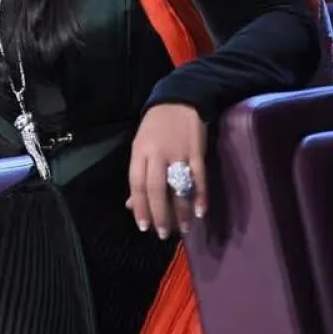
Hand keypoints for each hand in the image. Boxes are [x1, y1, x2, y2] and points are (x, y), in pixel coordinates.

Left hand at [127, 103, 207, 238]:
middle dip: (159, 214)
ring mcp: (178, 152)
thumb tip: (131, 204)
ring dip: (181, 210)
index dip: (140, 207)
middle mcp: (156, 154)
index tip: (143, 226)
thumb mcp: (140, 147)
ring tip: (183, 228)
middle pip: (156, 188)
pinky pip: (199, 177)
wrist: (179, 100)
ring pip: (177, 186)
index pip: (137, 184)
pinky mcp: (197, 151)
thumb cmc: (156, 128)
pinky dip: (200, 195)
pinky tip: (201, 212)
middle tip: (163, 233)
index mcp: (139, 153)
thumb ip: (138, 175)